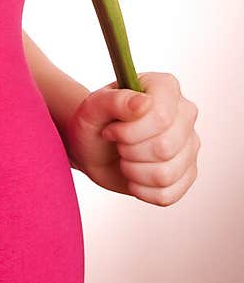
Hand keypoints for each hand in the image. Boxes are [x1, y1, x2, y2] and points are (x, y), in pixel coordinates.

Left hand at [65, 72, 200, 204]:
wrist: (93, 147)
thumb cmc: (94, 122)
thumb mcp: (92, 107)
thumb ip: (114, 101)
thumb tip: (143, 102)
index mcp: (165, 87)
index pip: (161, 117)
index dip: (129, 131)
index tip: (110, 129)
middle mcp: (185, 114)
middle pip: (164, 148)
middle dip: (129, 152)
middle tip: (117, 144)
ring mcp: (190, 145)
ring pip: (166, 174)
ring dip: (133, 172)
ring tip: (124, 158)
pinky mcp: (188, 173)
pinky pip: (167, 194)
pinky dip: (141, 190)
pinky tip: (133, 176)